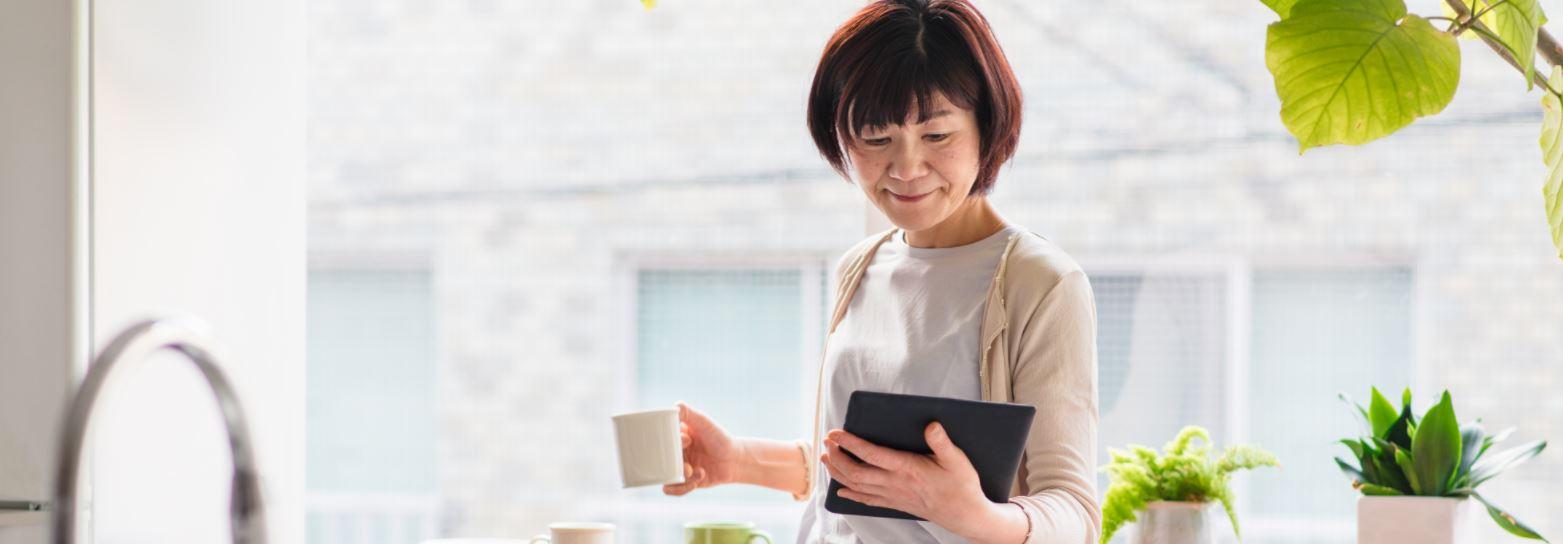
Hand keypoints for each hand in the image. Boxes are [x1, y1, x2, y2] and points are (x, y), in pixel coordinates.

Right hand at [663, 402, 742, 495]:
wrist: (735, 459)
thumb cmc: (719, 438)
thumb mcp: (703, 422)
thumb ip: (688, 412)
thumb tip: (674, 406)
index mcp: (675, 438)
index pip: (661, 441)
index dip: (671, 443)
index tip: (688, 440)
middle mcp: (675, 453)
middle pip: (660, 461)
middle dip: (674, 463)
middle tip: (688, 463)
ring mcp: (679, 468)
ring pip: (665, 477)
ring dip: (679, 477)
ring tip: (695, 472)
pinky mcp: (686, 482)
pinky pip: (673, 490)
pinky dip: (681, 489)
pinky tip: (697, 480)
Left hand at [821, 422, 995, 536]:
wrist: (966, 516)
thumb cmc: (962, 486)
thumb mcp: (957, 460)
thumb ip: (942, 442)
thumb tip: (931, 425)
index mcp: (907, 469)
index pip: (871, 455)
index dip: (850, 443)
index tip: (836, 433)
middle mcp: (895, 483)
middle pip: (856, 472)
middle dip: (838, 457)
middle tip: (828, 442)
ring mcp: (893, 495)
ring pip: (857, 486)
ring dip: (838, 473)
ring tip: (826, 459)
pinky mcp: (896, 503)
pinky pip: (867, 500)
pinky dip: (851, 494)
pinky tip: (841, 489)